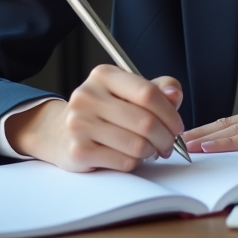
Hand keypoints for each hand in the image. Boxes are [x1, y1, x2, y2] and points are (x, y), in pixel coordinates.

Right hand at [5, 65, 184, 172]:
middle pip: (145, 121)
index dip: (170, 112)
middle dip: (166, 137)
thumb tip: (174, 94)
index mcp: (103, 76)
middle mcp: (87, 96)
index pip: (148, 93)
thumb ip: (156, 89)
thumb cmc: (102, 112)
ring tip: (151, 150)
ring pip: (137, 145)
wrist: (60, 133)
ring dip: (152, 151)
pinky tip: (131, 156)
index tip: (177, 125)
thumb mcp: (127, 92)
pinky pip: (124, 161)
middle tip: (169, 143)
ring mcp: (80, 124)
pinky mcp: (79, 151)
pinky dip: (135, 162)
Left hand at [181, 87, 237, 152]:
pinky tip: (211, 145)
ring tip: (181, 145)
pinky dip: (228, 141)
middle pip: (226, 122)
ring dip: (205, 137)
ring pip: (234, 129)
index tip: (185, 136)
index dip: (208, 128)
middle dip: (198, 132)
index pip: (233, 120)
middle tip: (170, 141)